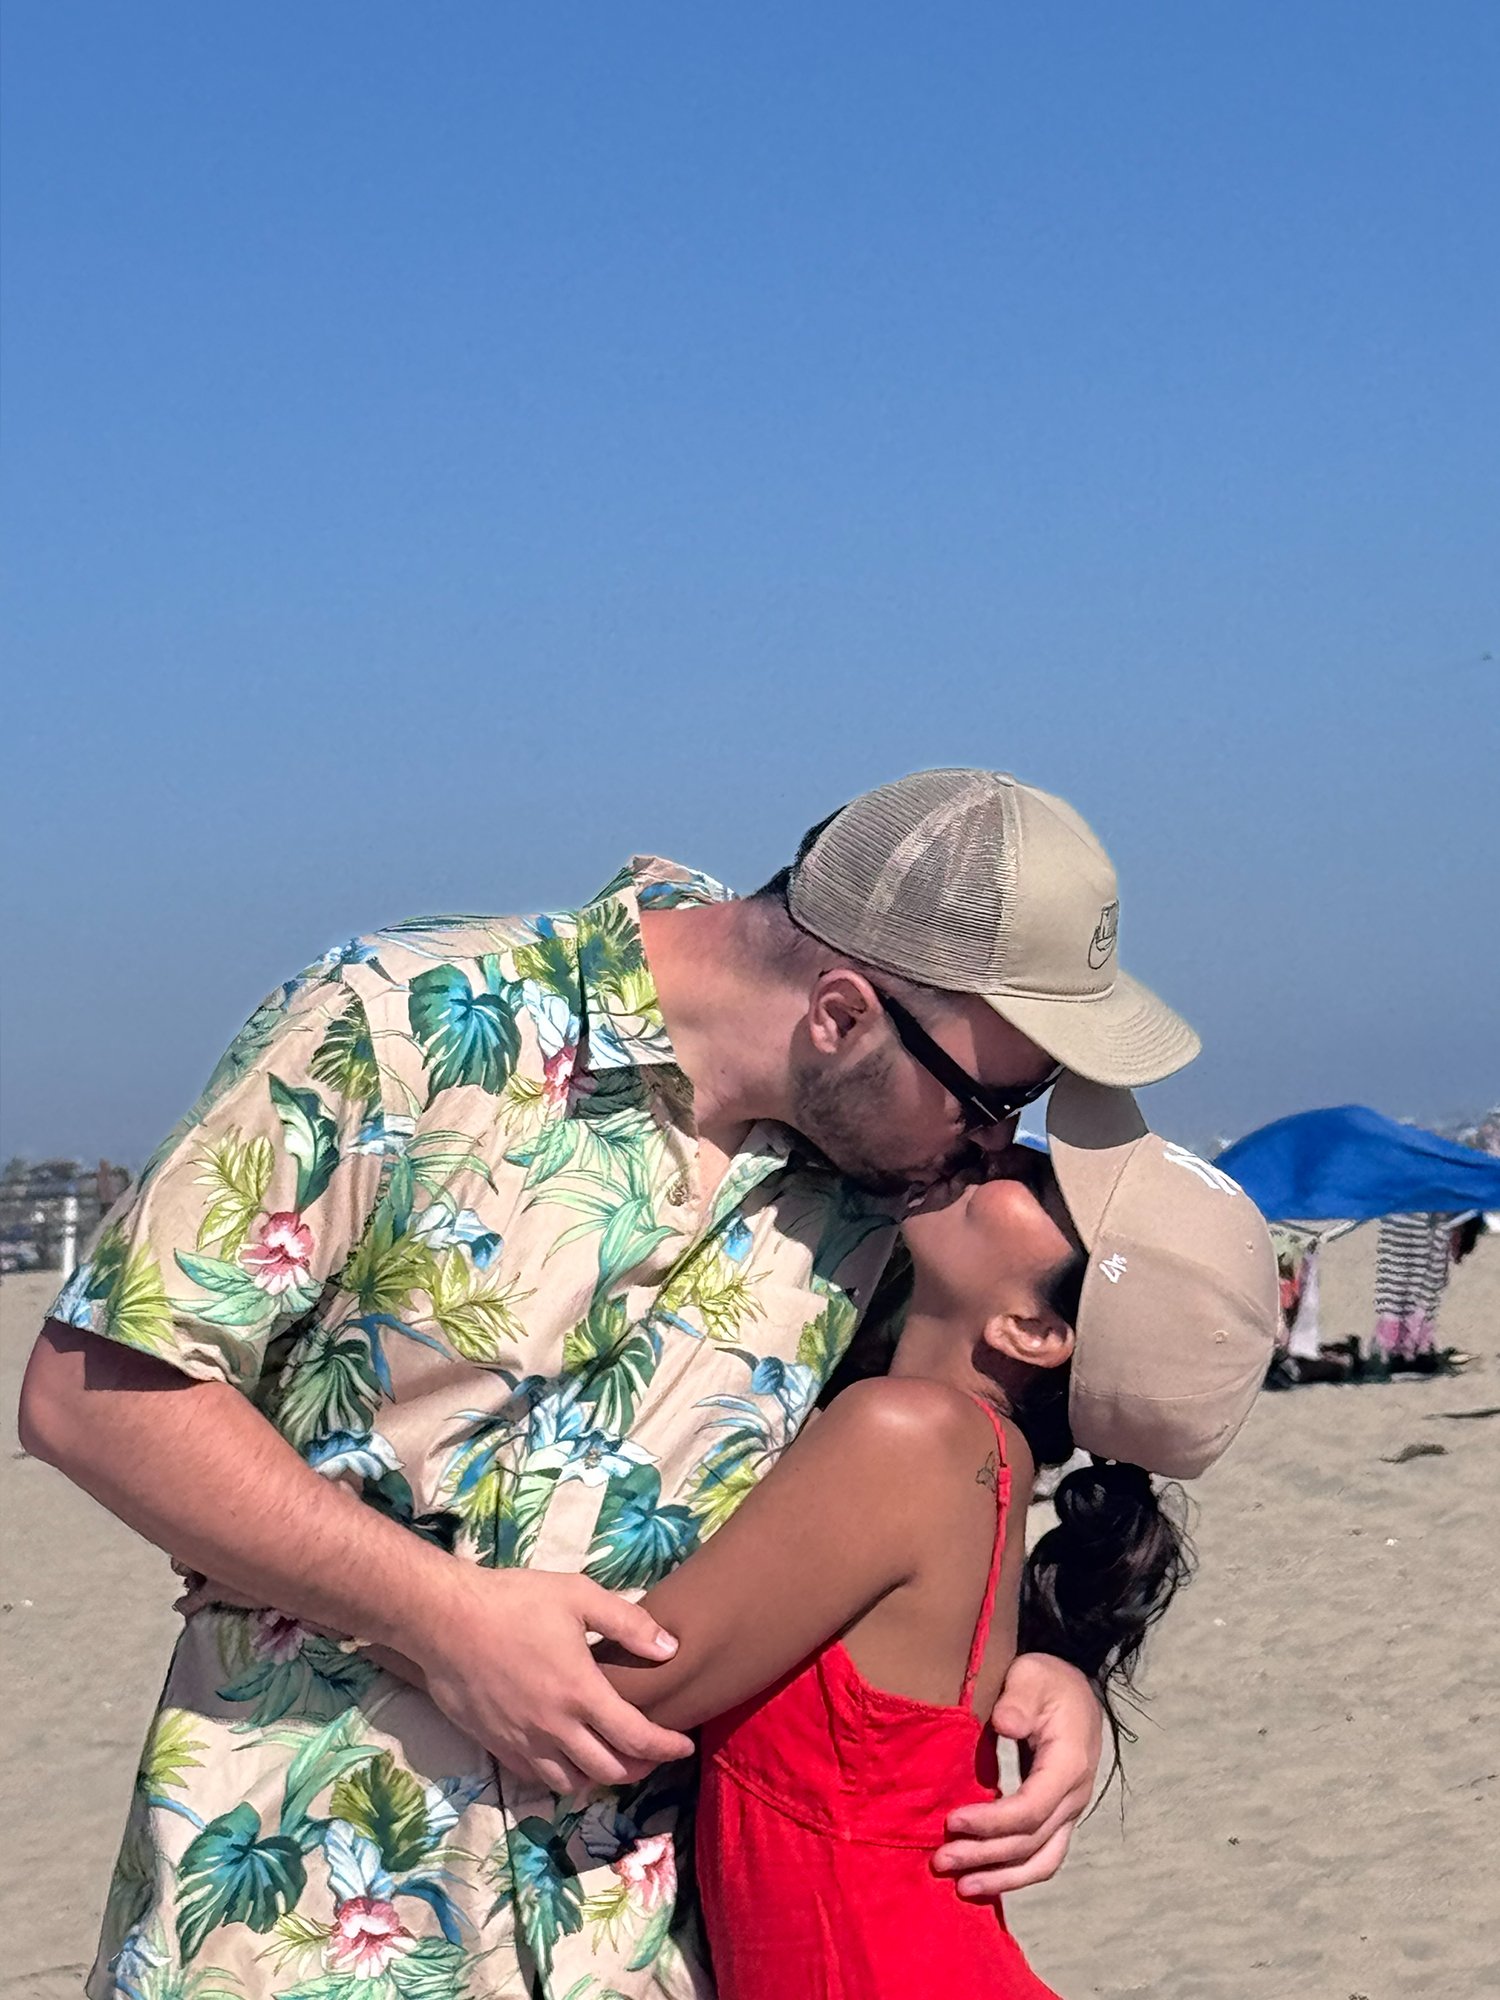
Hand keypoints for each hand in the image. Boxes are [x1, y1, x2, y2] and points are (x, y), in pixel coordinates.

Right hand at [411, 1566, 694, 1795]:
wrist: (445, 1620)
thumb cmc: (514, 1602)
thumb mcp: (578, 1596)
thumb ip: (628, 1623)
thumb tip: (669, 1649)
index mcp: (581, 1693)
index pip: (637, 1737)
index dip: (667, 1747)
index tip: (684, 1744)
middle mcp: (556, 1729)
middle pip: (610, 1771)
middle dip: (640, 1767)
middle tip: (653, 1754)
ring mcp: (524, 1743)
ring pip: (574, 1784)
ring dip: (601, 1778)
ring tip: (614, 1760)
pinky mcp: (498, 1747)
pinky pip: (538, 1779)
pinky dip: (563, 1778)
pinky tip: (569, 1759)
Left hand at [933, 1652, 1103, 1898]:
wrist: (1073, 1688)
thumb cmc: (1047, 1680)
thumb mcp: (1032, 1676)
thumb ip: (1019, 1699)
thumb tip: (1005, 1723)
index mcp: (1068, 1765)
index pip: (1029, 1810)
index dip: (990, 1822)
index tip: (951, 1820)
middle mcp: (1074, 1797)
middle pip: (1030, 1843)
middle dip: (984, 1856)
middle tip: (940, 1860)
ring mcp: (1070, 1812)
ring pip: (1041, 1861)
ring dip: (1001, 1877)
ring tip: (961, 1886)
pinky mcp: (1059, 1817)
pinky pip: (1042, 1856)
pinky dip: (1015, 1874)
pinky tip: (984, 1879)